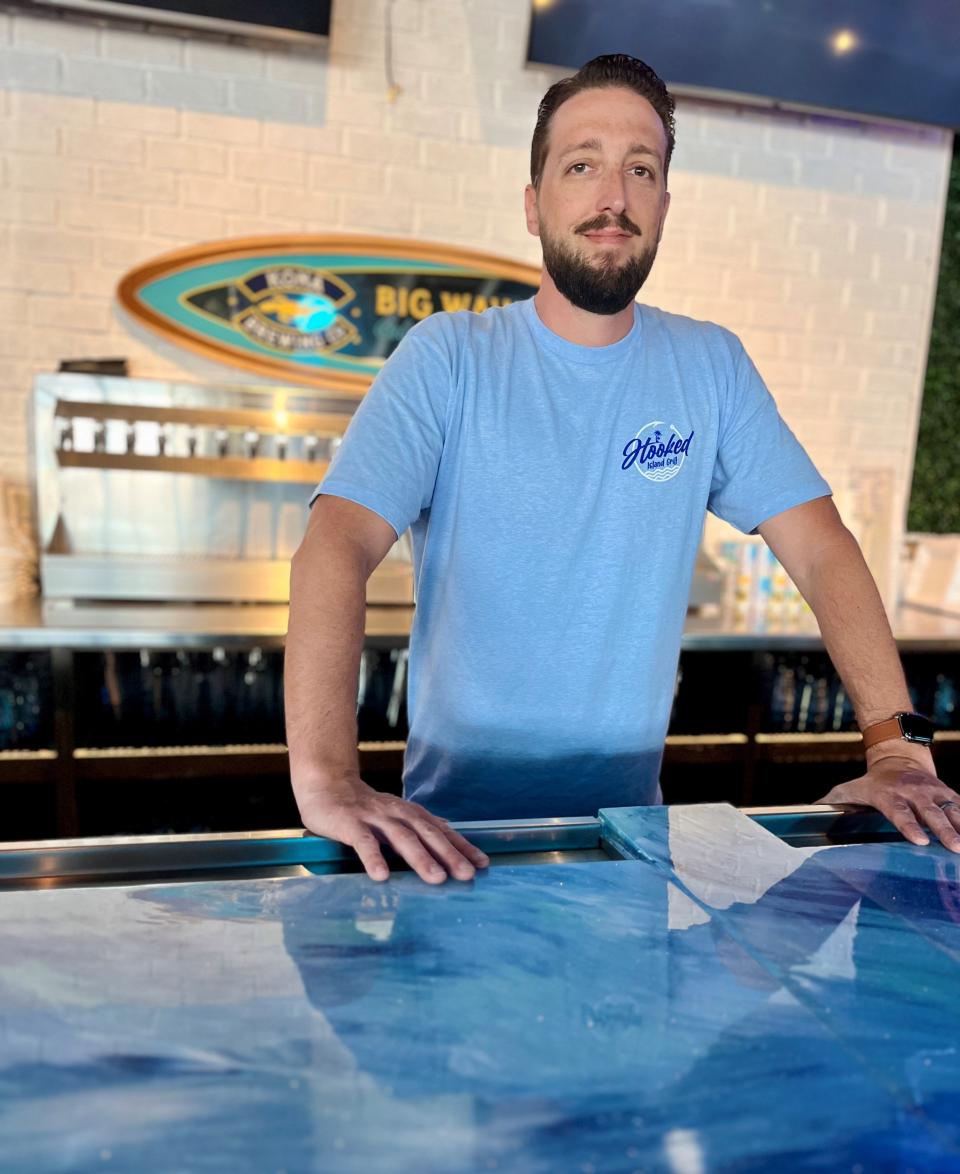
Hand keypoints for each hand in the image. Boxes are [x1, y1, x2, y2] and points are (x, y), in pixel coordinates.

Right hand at [297, 773, 489, 883]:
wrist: (327, 785)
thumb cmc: (364, 809)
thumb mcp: (395, 816)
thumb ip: (417, 829)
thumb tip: (447, 843)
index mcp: (410, 813)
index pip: (441, 830)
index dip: (462, 846)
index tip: (483, 863)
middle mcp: (397, 813)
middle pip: (428, 834)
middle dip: (450, 854)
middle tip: (468, 874)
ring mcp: (374, 818)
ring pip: (402, 838)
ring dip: (421, 858)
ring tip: (437, 879)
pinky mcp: (350, 823)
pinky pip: (364, 842)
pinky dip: (374, 858)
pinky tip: (382, 876)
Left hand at [815, 755, 959, 852]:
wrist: (898, 758)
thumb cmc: (871, 783)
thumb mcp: (850, 789)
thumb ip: (832, 802)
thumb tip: (809, 812)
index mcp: (890, 795)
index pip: (900, 813)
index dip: (910, 826)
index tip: (920, 841)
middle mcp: (915, 793)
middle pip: (931, 813)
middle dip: (944, 830)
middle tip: (954, 847)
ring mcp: (934, 792)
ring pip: (952, 809)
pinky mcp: (948, 792)